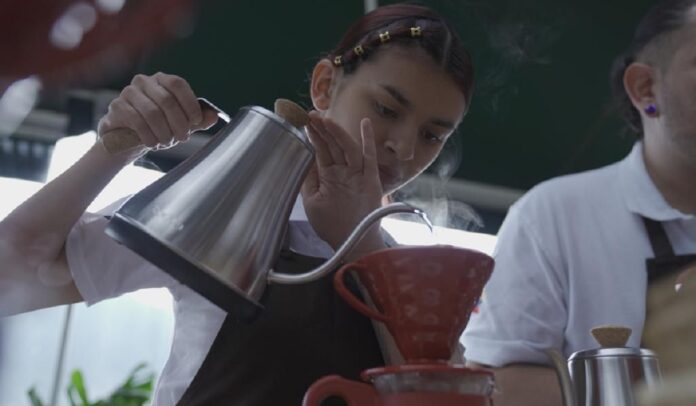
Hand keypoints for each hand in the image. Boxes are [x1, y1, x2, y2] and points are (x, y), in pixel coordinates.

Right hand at [97, 72, 217, 158]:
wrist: (128, 138)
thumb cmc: (157, 126)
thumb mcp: (180, 123)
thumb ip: (197, 120)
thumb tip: (213, 116)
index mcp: (162, 80)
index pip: (178, 84)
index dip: (189, 103)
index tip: (196, 122)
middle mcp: (144, 81)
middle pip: (167, 100)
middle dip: (179, 123)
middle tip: (183, 138)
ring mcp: (128, 92)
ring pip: (152, 112)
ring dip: (164, 132)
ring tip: (167, 143)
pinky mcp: (117, 106)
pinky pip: (136, 121)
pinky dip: (148, 135)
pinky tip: (153, 143)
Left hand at [301, 111, 384, 250]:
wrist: (352, 244)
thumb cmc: (332, 227)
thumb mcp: (312, 202)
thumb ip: (309, 180)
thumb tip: (303, 159)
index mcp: (329, 177)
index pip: (320, 151)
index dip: (313, 136)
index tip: (305, 121)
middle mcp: (343, 173)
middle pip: (332, 146)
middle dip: (322, 130)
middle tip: (310, 114)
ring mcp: (357, 175)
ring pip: (347, 148)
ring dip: (337, 133)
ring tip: (324, 118)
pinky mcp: (371, 180)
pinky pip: (368, 158)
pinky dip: (367, 141)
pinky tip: (364, 124)